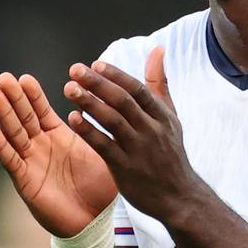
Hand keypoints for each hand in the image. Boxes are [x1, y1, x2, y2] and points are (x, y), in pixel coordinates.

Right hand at [0, 72, 118, 237]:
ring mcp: (31, 162)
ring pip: (13, 133)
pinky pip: (10, 160)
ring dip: (3, 113)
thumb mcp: (106, 154)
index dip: (33, 95)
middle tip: (3, 78)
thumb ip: (105, 131)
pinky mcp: (25, 181)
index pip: (42, 110)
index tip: (24, 77)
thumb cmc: (101, 190)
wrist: (95, 223)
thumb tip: (121, 107)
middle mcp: (41, 147)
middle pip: (23, 117)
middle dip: (13, 98)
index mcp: (61, 137)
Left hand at [61, 49, 199, 222]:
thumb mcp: (171, 117)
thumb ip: (159, 84)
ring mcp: (139, 150)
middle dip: (98, 84)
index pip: (138, 90)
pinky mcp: (126, 169)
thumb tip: (158, 50)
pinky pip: (104, 146)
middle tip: (75, 70)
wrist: (179, 197)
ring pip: (112, 121)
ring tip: (68, 89)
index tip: (96, 64)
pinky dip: (89, 131)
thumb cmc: (170, 153)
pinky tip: (73, 119)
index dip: (116, 76)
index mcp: (162, 116)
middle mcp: (152, 130)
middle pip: (123, 101)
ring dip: (89, 103)